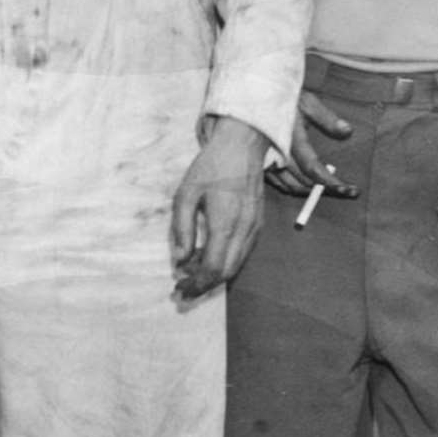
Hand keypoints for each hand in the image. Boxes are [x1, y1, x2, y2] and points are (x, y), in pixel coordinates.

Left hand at [171, 115, 270, 298]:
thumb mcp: (186, 194)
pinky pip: (243, 252)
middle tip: (182, 288)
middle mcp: (244, 230)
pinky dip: (226, 262)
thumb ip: (182, 229)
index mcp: (224, 223)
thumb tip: (180, 260)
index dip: (196, 284)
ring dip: (215, 276)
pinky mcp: (258, 224)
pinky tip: (208, 256)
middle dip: (204, 285)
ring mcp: (254, 228)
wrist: (242, 146)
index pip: (212, 268)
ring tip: (192, 274)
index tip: (179, 290)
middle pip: (226, 272)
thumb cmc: (211, 167)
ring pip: (236, 265)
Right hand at [266, 89, 355, 197]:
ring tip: (333, 189)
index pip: (311, 167)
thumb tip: (348, 131)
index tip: (348, 190)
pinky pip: (280, 184)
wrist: (252, 100)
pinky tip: (311, 184)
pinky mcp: (260, 167)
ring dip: (312, 190)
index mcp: (288, 137)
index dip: (330, 181)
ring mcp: (265, 162)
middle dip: (327, 190)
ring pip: (291, 187)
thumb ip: (327, 119)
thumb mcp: (306, 103)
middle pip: (303, 182)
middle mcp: (275, 153)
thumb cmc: (282, 100)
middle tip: (347, 192)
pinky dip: (297, 187)